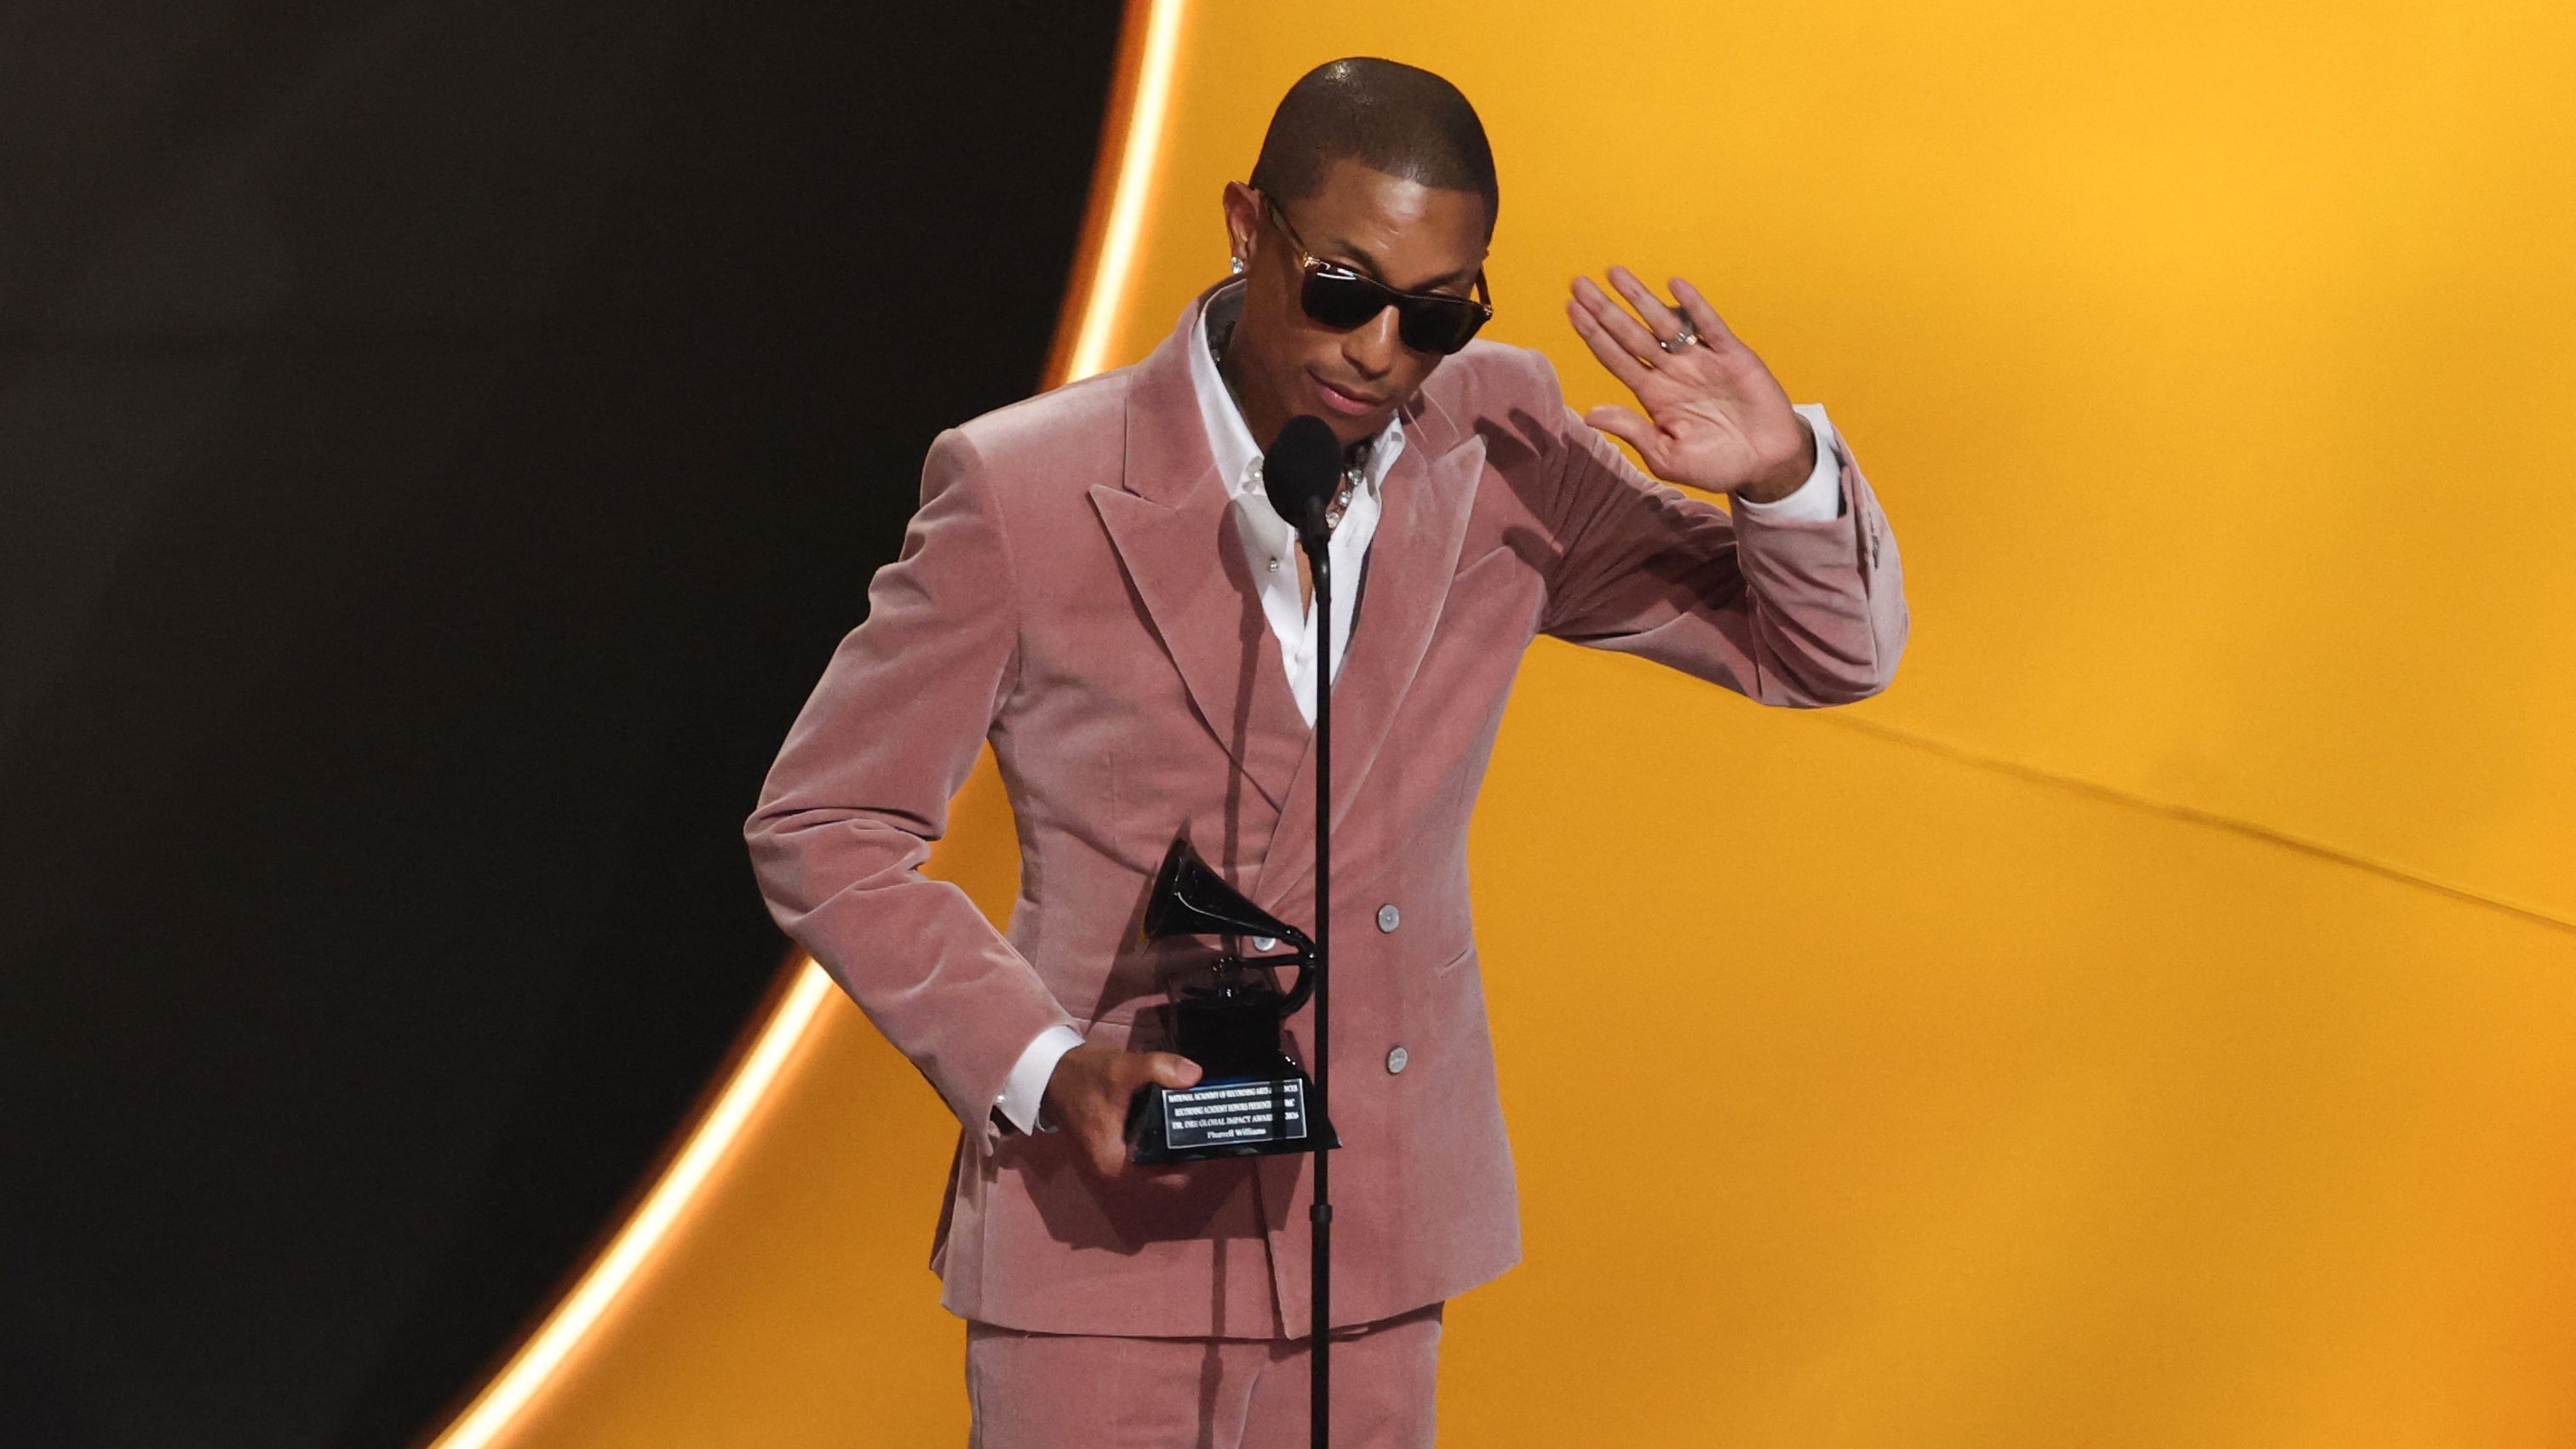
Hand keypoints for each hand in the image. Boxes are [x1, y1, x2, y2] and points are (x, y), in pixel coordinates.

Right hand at [1041, 1040, 1203, 1179]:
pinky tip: (1181, 1110)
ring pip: (1159, 1152)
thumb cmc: (1082, 1077)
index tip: (1213, 1136)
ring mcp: (1117, 1156)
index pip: (1168, 1176)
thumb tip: (1195, 1075)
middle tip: (1213, 1121)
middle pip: (1167, 1165)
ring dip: (1178, 1136)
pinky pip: (1150, 1141)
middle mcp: (1117, 1169)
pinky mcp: (1118, 1141)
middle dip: (1189, 1145)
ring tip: (1203, 1115)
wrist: (1051, 1071)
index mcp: (1117, 1165)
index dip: (1193, 1158)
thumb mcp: (1120, 1070)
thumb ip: (1157, 1069)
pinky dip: (1165, 1128)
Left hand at [1565, 267, 1815, 500]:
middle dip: (1605, 310)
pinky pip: (1710, 327)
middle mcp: (1673, 372)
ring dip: (1640, 299)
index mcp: (1653, 395)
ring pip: (1665, 324)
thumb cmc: (1715, 465)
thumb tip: (1590, 414)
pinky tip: (1674, 286)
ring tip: (1615, 274)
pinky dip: (1694, 307)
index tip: (1571, 309)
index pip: (1616, 358)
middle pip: (1631, 335)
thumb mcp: (1667, 457)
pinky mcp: (1733, 356)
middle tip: (1579, 283)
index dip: (1594, 335)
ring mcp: (1702, 361)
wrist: (1766, 465)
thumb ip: (1633, 431)